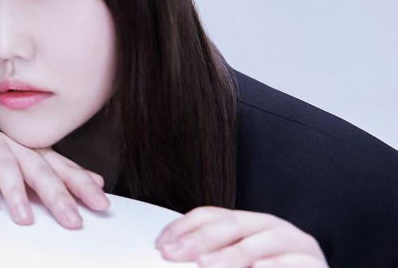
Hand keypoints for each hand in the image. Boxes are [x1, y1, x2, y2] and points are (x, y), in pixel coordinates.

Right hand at [0, 131, 108, 227]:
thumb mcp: (32, 174)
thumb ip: (61, 177)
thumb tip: (98, 182)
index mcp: (35, 152)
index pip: (63, 169)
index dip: (83, 186)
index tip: (102, 204)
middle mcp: (16, 145)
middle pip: (40, 170)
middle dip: (57, 196)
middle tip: (71, 220)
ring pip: (7, 167)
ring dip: (17, 193)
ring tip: (25, 218)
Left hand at [156, 207, 326, 266]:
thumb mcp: (237, 260)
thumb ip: (212, 255)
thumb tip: (174, 254)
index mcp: (250, 224)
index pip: (212, 216)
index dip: (184, 227)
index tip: (161, 245)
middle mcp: (271, 228)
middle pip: (233, 225)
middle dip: (200, 239)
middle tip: (174, 253)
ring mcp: (297, 245)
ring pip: (263, 242)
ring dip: (232, 255)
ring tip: (206, 265)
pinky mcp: (316, 264)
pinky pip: (297, 263)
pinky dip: (276, 265)